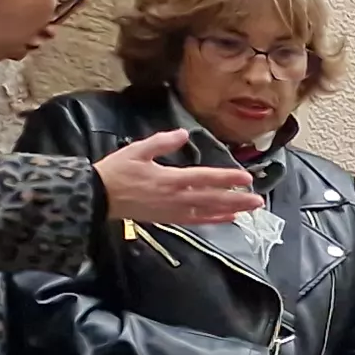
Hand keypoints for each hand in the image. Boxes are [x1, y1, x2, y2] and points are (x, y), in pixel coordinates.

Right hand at [92, 131, 260, 225]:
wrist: (96, 196)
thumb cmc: (115, 171)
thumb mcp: (136, 150)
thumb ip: (161, 141)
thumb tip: (183, 133)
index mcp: (168, 178)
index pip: (204, 178)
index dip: (226, 178)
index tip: (246, 177)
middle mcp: (174, 197)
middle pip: (212, 198)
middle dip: (237, 199)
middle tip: (259, 199)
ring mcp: (172, 210)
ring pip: (207, 211)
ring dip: (230, 210)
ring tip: (251, 209)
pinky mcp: (168, 219)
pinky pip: (195, 221)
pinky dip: (213, 220)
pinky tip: (229, 218)